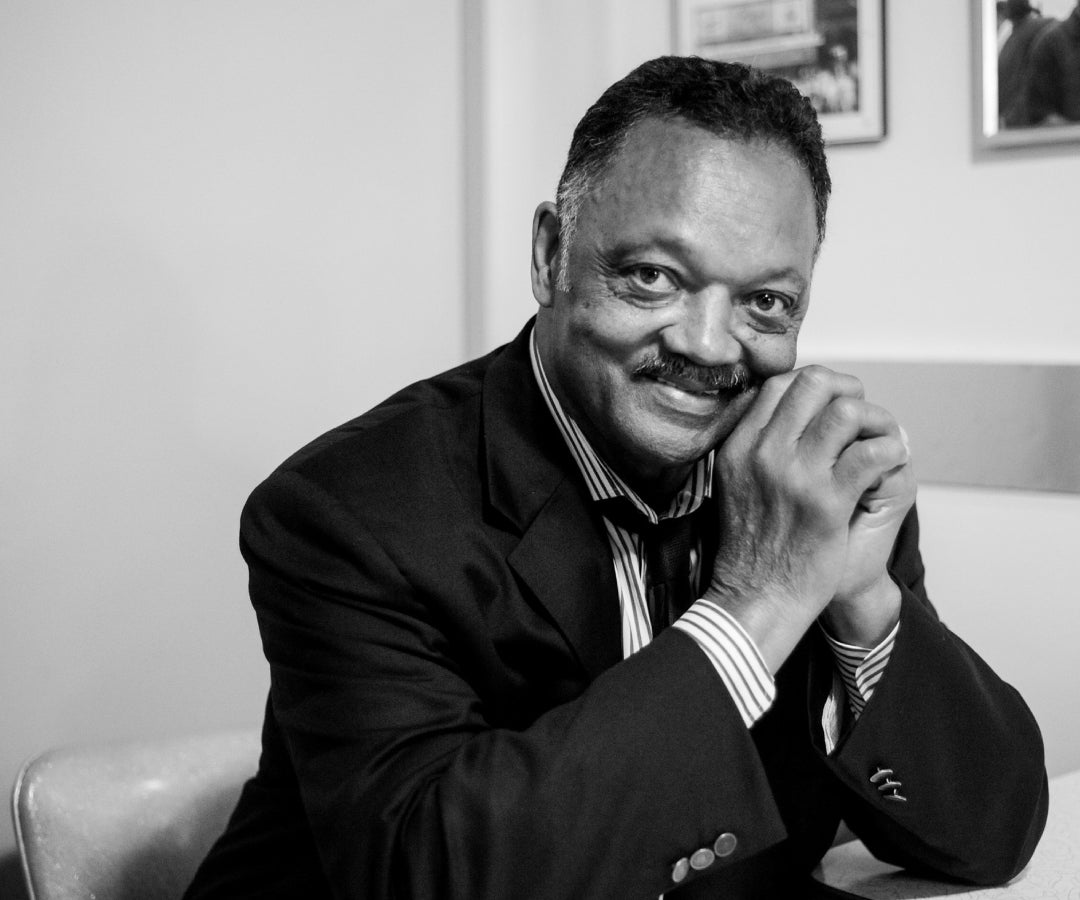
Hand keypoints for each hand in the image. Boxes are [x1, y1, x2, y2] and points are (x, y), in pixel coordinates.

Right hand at [704, 367, 910, 670]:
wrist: (756, 596)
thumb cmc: (752, 545)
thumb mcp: (734, 483)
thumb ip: (754, 445)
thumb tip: (785, 410)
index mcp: (738, 445)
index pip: (779, 383)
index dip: (815, 383)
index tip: (831, 401)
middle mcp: (763, 453)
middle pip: (814, 384)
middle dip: (849, 390)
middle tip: (861, 416)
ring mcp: (795, 476)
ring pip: (846, 411)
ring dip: (875, 419)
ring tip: (880, 438)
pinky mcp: (827, 503)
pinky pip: (870, 454)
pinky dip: (890, 450)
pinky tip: (890, 461)